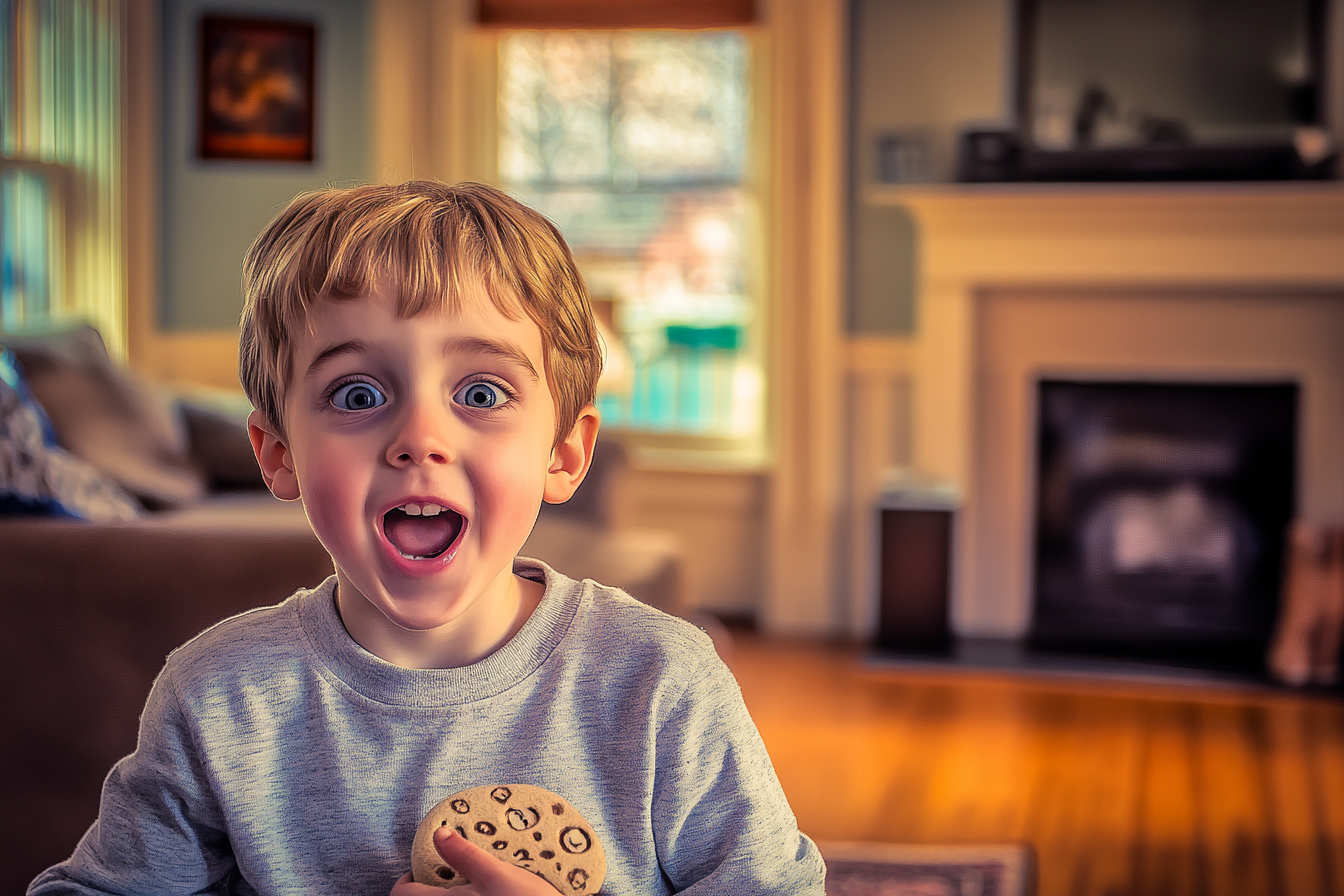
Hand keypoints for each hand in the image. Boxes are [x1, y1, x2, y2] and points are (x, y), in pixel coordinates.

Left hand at [390, 827, 560, 895]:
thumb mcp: (497, 872)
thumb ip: (464, 853)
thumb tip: (438, 833)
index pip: (400, 893)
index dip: (407, 879)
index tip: (427, 865)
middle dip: (435, 884)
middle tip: (456, 871)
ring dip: (454, 892)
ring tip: (476, 883)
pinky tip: (491, 894)